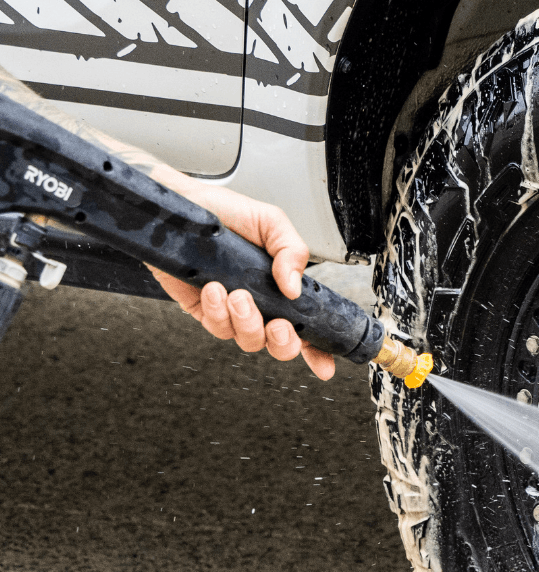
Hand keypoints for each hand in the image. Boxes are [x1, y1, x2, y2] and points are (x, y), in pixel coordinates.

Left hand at [150, 182, 334, 380]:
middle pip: (280, 346)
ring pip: (249, 340)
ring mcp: (233, 312)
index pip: (307, 327)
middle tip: (279, 325)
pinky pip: (217, 327)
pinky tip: (215, 288)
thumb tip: (294, 288)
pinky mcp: (206, 312)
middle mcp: (261, 304)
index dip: (318, 351)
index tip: (325, 365)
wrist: (182, 206)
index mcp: (282, 288)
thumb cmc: (224, 212)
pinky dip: (217, 311)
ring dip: (247, 321)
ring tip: (239, 294)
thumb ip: (292, 251)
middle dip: (283, 343)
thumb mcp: (270, 222)